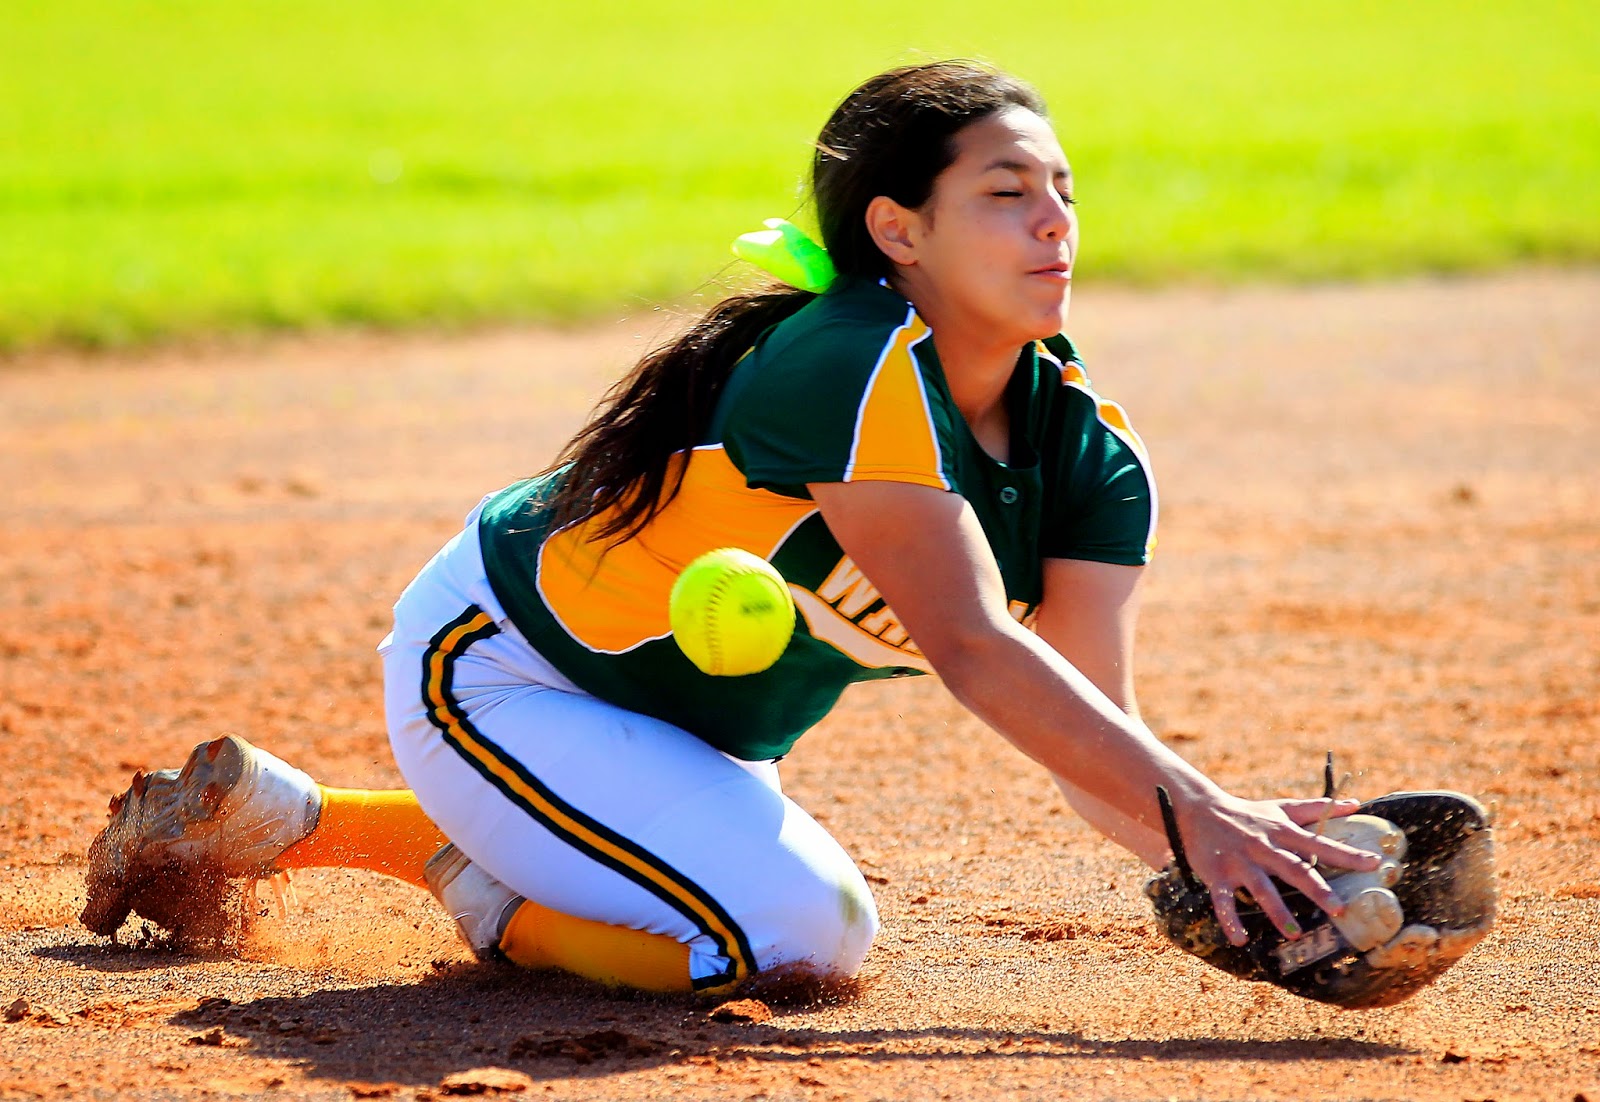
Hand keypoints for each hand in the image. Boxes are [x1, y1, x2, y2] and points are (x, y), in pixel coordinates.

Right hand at [1174, 792, 1383, 945]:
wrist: (1199, 809)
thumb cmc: (1247, 813)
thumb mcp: (1281, 808)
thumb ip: (1317, 808)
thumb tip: (1355, 803)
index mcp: (1282, 832)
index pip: (1319, 844)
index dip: (1346, 854)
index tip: (1374, 864)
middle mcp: (1263, 847)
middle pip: (1294, 869)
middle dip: (1316, 889)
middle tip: (1338, 909)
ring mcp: (1240, 862)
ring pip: (1262, 889)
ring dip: (1277, 912)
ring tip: (1294, 935)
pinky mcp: (1217, 875)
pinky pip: (1223, 901)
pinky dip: (1230, 920)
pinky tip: (1239, 939)